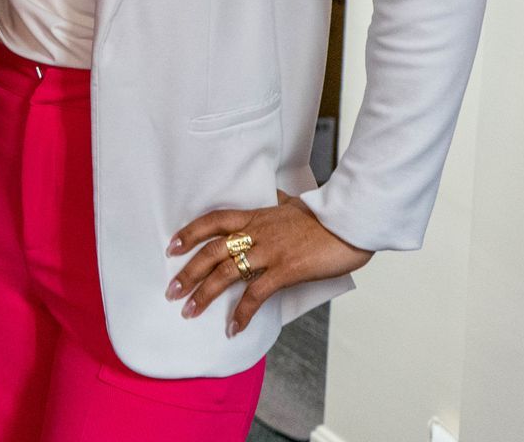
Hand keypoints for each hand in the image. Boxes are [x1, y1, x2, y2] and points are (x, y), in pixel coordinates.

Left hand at [166, 191, 372, 336]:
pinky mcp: (285, 271)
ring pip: (227, 273)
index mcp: (256, 216)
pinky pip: (256, 294)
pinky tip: (234, 327)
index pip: (213, 221)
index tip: (172, 247)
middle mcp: (257, 233)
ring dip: (205, 295)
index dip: (190, 233)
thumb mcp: (295, 203)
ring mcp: (269, 252)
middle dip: (189, 272)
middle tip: (172, 290)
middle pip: (212, 251)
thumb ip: (279, 202)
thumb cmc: (326, 215)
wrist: (351, 222)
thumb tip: (275, 195)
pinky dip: (242, 313)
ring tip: (190, 312)